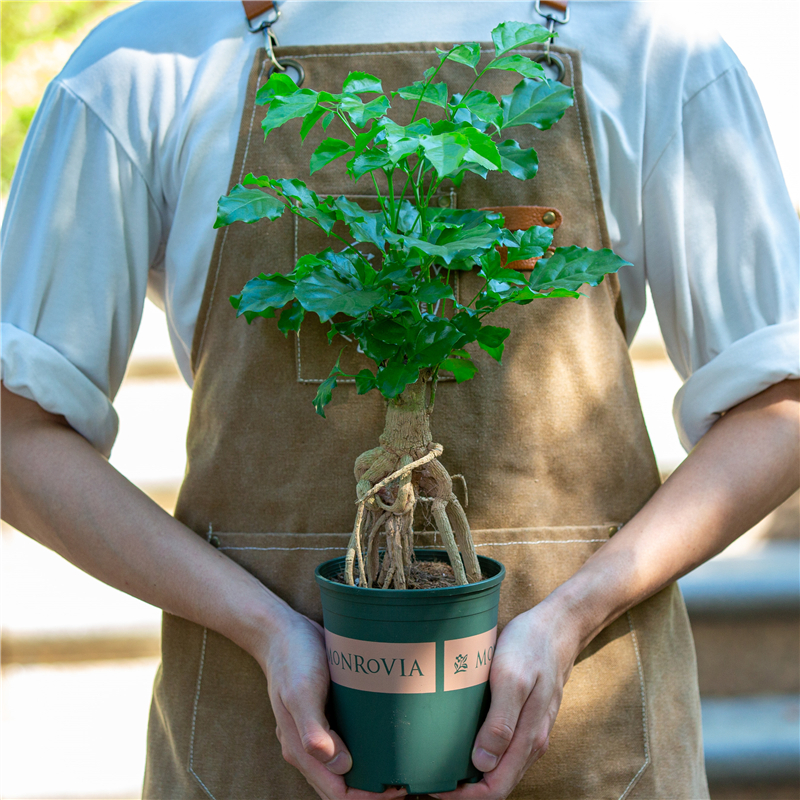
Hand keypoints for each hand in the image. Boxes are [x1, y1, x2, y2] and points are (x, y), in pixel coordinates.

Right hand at [262, 607, 406, 799]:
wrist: (282, 631)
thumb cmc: (292, 658)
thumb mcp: (301, 690)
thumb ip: (313, 728)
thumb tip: (339, 765)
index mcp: (300, 750)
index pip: (338, 793)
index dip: (368, 797)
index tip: (397, 787)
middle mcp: (308, 748)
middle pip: (342, 788)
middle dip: (373, 792)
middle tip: (408, 780)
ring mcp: (317, 734)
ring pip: (345, 770)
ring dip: (371, 775)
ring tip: (400, 767)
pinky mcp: (326, 718)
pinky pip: (346, 746)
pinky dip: (366, 753)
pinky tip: (385, 743)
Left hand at [431, 603, 578, 799]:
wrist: (557, 627)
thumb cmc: (531, 647)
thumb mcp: (512, 678)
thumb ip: (501, 722)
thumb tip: (484, 764)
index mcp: (528, 739)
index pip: (494, 790)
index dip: (464, 797)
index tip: (434, 787)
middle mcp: (531, 743)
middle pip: (496, 785)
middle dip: (463, 791)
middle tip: (428, 780)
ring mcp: (529, 732)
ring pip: (499, 770)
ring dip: (471, 776)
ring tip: (439, 765)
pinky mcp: (525, 719)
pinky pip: (503, 751)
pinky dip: (481, 757)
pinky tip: (461, 743)